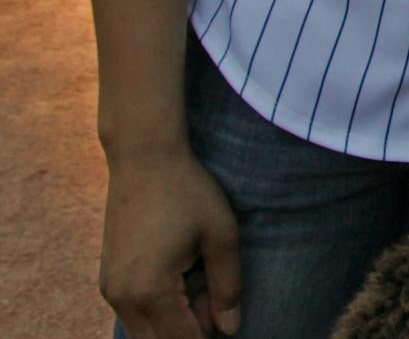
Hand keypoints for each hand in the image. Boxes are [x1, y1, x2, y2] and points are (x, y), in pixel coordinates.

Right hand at [100, 145, 241, 338]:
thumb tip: (229, 329)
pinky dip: (162, 308)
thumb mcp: (221, 235)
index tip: (227, 322)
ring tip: (200, 278)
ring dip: (176, 321)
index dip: (209, 337)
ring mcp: (110, 291)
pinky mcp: (108, 281)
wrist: (144, 158)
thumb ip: (227, 286)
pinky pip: (136, 314)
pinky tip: (184, 273)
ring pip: (146, 332)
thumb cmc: (188, 191)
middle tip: (216, 298)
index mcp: (151, 290)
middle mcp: (123, 298)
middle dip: (192, 330)